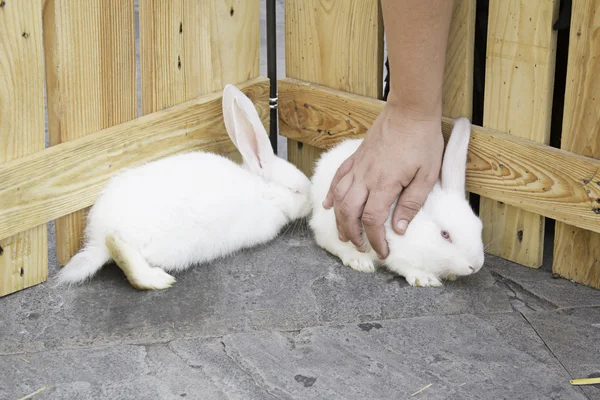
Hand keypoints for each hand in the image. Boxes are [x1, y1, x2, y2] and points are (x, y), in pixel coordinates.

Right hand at [322, 101, 443, 258]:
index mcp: (384, 185)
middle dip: (352, 234)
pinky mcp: (356, 158)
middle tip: (360, 247)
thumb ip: (411, 203)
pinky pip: (337, 179)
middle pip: (349, 213)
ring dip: (339, 219)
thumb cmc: (422, 141)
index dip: (375, 240)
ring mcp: (357, 167)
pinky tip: (328, 205)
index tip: (381, 252)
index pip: (372, 220)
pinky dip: (331, 194)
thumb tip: (398, 228)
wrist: (410, 110)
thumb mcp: (426, 176)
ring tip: (342, 234)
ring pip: (339, 198)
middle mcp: (365, 178)